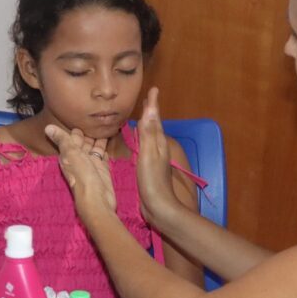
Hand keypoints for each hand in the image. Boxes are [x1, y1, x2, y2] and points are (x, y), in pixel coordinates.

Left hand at [44, 126, 116, 220]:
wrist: (97, 199)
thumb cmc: (82, 176)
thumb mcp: (71, 154)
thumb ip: (62, 140)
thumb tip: (47, 127)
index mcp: (68, 156)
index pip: (70, 140)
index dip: (74, 131)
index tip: (78, 117)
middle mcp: (79, 160)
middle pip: (83, 143)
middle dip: (87, 133)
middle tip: (94, 119)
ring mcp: (91, 165)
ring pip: (94, 148)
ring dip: (98, 138)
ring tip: (104, 125)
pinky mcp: (102, 169)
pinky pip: (103, 155)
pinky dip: (105, 147)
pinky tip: (109, 139)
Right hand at [137, 88, 183, 225]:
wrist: (159, 207)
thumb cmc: (152, 181)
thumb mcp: (148, 154)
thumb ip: (148, 133)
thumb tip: (151, 110)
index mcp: (158, 144)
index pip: (155, 119)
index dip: (153, 105)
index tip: (153, 90)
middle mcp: (158, 149)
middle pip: (154, 126)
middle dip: (151, 112)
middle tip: (147, 100)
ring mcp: (155, 159)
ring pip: (150, 136)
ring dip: (147, 125)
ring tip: (142, 116)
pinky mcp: (149, 168)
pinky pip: (145, 147)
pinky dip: (142, 139)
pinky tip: (138, 142)